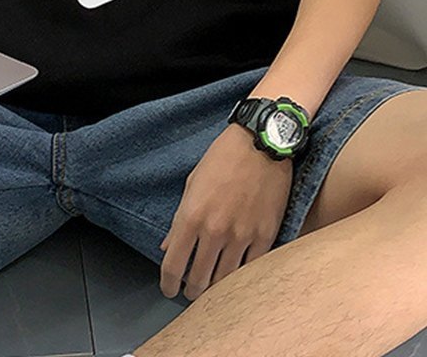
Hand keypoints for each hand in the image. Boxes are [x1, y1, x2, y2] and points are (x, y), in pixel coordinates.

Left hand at [159, 122, 293, 300]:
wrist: (261, 142)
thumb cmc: (224, 157)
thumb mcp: (193, 183)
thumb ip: (179, 219)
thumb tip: (168, 246)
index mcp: (192, 216)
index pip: (173, 265)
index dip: (168, 284)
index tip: (168, 289)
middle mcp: (215, 230)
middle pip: (198, 280)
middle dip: (191, 292)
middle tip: (190, 292)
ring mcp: (242, 235)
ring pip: (225, 281)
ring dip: (216, 289)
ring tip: (212, 289)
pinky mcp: (266, 235)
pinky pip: (252, 269)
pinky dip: (242, 277)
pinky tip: (236, 277)